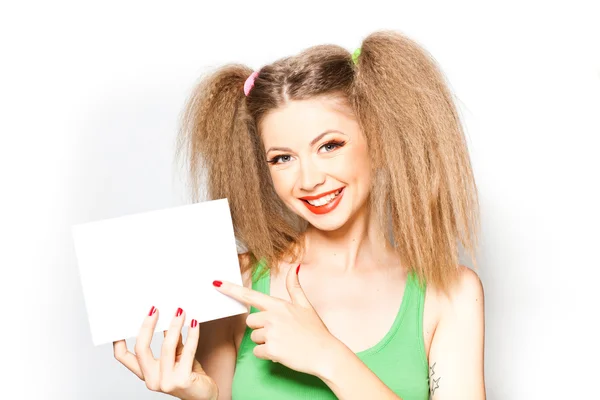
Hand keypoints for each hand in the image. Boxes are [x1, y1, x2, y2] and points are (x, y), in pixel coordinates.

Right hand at [113, 307, 216, 399]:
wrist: (204, 395)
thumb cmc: (189, 375)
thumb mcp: (176, 356)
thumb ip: (171, 341)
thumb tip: (167, 318)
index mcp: (146, 373)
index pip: (124, 357)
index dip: (119, 339)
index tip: (121, 321)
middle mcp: (152, 379)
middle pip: (141, 349)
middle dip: (147, 326)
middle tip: (155, 309)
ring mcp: (166, 382)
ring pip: (166, 347)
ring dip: (174, 326)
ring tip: (180, 312)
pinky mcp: (182, 380)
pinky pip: (187, 351)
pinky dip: (192, 335)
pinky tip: (194, 324)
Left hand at [213, 264, 338, 376]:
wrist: (326, 354)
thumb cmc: (315, 331)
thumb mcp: (306, 305)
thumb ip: (294, 287)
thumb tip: (294, 266)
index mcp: (278, 305)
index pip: (250, 295)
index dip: (231, 289)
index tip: (215, 283)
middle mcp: (273, 316)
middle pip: (250, 321)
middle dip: (260, 328)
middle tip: (280, 333)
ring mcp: (271, 333)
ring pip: (253, 338)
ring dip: (265, 343)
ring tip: (284, 343)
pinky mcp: (271, 349)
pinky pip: (258, 353)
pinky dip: (268, 355)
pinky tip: (283, 353)